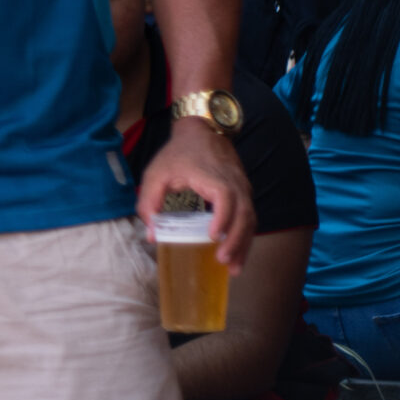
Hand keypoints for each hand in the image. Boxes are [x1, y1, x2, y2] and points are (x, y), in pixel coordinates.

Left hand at [138, 119, 255, 271]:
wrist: (202, 131)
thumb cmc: (177, 153)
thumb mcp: (155, 174)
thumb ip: (149, 202)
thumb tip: (151, 235)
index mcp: (212, 176)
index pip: (225, 198)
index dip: (222, 218)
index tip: (212, 236)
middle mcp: (234, 182)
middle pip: (244, 214)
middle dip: (236, 240)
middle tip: (223, 262)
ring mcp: (242, 188)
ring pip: (250, 219)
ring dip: (244, 244)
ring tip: (234, 269)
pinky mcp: (244, 193)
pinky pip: (249, 217)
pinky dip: (245, 237)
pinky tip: (237, 255)